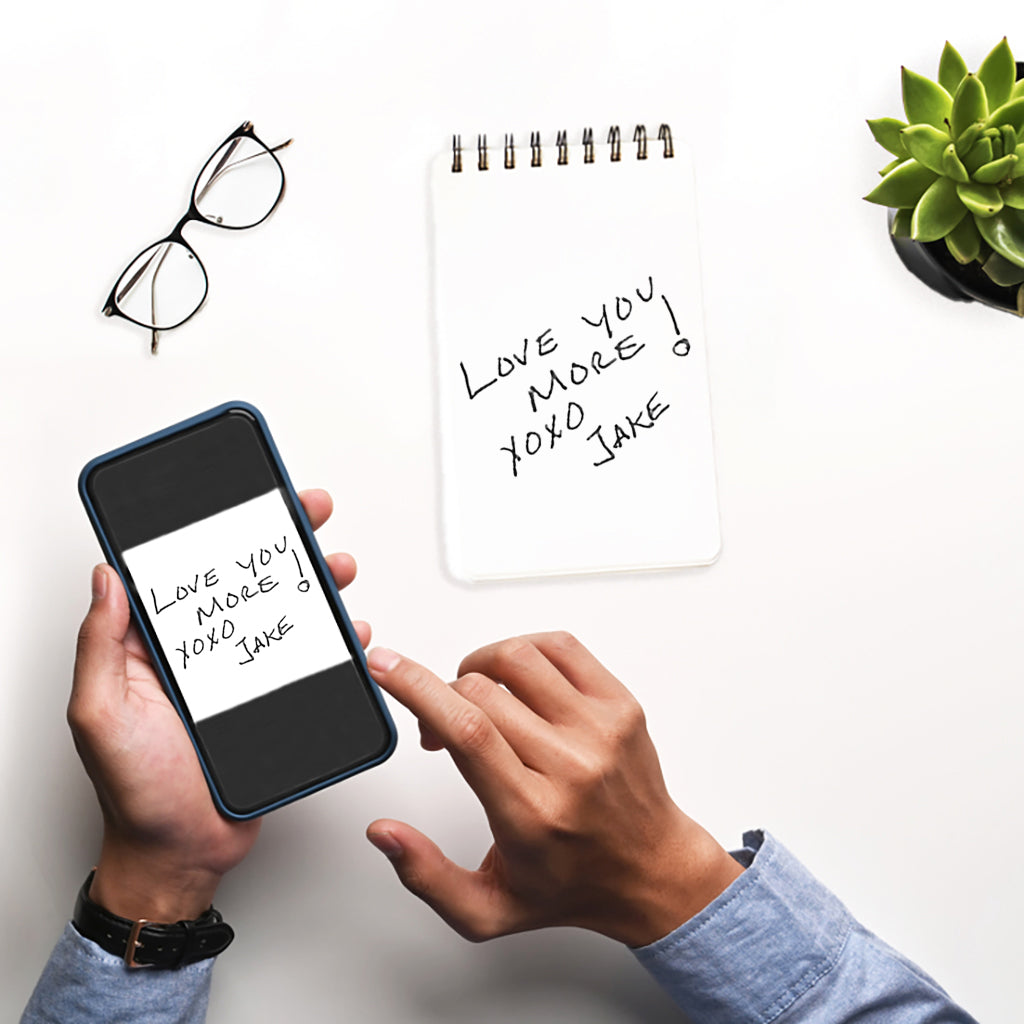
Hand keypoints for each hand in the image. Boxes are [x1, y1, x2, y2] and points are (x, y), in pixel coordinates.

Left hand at [68, 488, 368, 922]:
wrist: (182, 853)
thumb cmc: (135, 792)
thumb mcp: (100, 714)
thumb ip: (100, 645)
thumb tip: (106, 578)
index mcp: (157, 648)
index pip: (187, 575)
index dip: (214, 533)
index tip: (239, 500)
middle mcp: (202, 656)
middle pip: (245, 583)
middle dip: (281, 540)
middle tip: (307, 512)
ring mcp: (241, 679)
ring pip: (283, 616)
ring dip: (314, 585)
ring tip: (337, 567)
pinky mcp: (273, 704)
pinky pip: (310, 664)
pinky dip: (335, 643)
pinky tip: (349, 630)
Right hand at [364, 632, 742, 946]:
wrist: (652, 871)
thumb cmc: (572, 884)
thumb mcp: (488, 911)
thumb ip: (426, 876)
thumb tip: (383, 832)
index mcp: (532, 813)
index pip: (467, 729)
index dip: (417, 688)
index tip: (385, 667)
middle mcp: (571, 765)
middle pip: (483, 691)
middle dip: (441, 695)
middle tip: (439, 724)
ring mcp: (600, 730)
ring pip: (519, 658)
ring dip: (479, 666)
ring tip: (478, 696)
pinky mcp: (620, 704)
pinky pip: (562, 647)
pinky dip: (524, 650)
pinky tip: (516, 679)